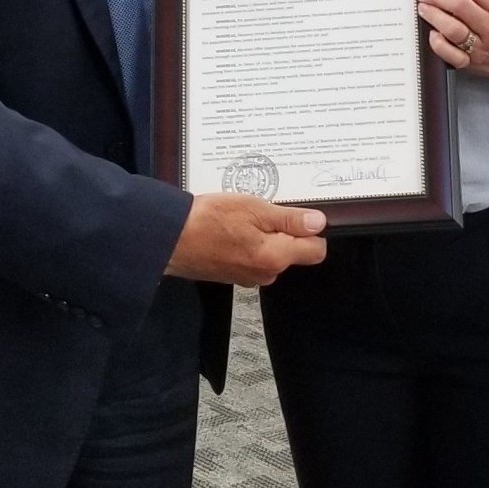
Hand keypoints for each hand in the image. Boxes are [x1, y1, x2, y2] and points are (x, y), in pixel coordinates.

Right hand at [165, 194, 327, 285]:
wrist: (169, 238)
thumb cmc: (210, 219)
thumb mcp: (254, 209)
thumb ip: (290, 219)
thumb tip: (319, 224)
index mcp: (276, 258)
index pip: (316, 250)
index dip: (309, 230)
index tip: (292, 215)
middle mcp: (266, 274)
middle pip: (293, 252)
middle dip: (284, 232)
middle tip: (258, 213)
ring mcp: (249, 278)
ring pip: (273, 255)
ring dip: (264, 237)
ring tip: (240, 220)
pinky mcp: (234, 276)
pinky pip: (254, 259)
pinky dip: (248, 245)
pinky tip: (229, 232)